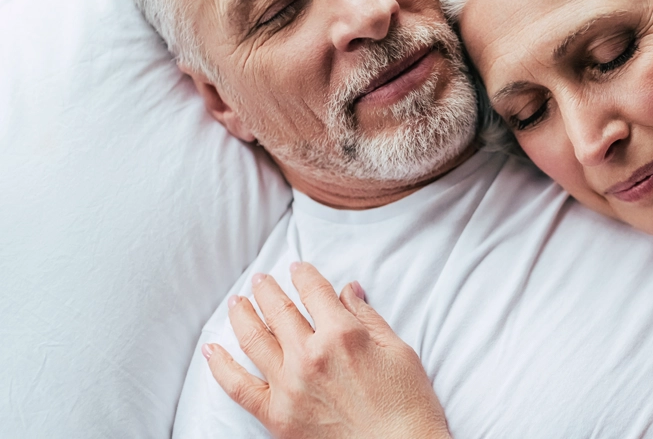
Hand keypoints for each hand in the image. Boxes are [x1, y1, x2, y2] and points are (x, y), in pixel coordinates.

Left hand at [202, 262, 451, 438]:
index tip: (297, 268)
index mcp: (342, 334)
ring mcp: (289, 386)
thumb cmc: (407, 403)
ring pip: (253, 339)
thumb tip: (348, 291)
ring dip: (242, 314)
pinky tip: (212, 349)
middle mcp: (310, 355)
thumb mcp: (398, 349)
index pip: (314, 292)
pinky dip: (221, 366)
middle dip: (268, 289)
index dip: (304, 275)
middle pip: (278, 310)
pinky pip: (238, 387)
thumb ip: (367, 317)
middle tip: (261, 279)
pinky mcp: (276, 416)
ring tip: (237, 302)